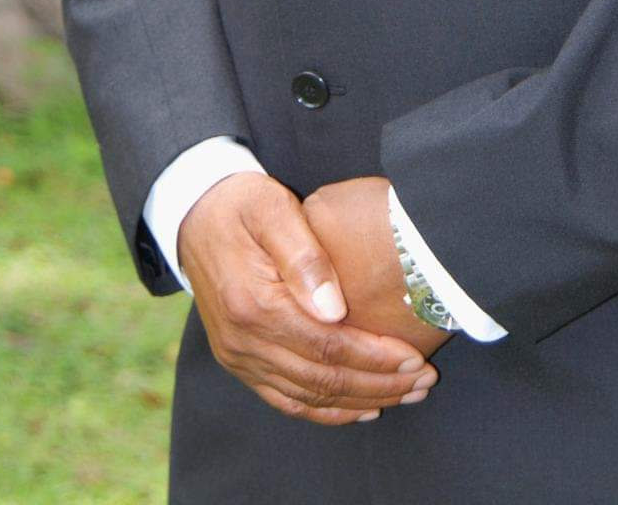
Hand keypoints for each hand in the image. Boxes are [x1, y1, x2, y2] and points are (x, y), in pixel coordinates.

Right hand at [176, 170, 439, 425]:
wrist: (194, 214)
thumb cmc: (242, 204)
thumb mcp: (272, 209)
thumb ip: (304, 256)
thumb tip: (334, 309)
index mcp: (253, 304)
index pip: (325, 347)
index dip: (373, 358)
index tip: (414, 358)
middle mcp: (243, 341)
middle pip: (321, 380)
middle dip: (378, 385)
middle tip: (423, 381)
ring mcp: (238, 356)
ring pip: (308, 398)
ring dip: (361, 401)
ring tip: (406, 394)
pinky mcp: (239, 361)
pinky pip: (286, 399)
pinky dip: (326, 411)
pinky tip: (360, 410)